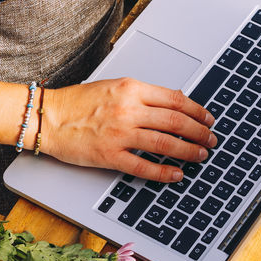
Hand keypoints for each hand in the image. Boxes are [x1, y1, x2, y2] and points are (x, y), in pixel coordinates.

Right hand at [39, 79, 216, 181]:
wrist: (49, 117)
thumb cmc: (79, 102)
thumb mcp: (115, 86)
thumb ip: (142, 94)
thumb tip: (173, 103)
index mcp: (132, 89)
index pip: (175, 99)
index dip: (197, 110)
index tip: (208, 118)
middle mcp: (128, 109)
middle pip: (175, 121)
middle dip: (199, 132)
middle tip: (211, 139)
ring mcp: (119, 134)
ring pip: (164, 143)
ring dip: (188, 151)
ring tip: (201, 155)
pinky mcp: (109, 156)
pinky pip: (143, 166)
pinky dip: (164, 172)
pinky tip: (176, 174)